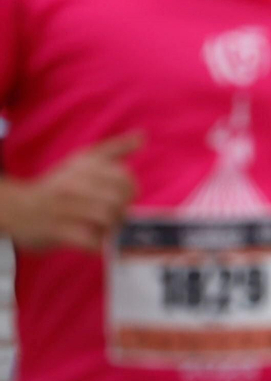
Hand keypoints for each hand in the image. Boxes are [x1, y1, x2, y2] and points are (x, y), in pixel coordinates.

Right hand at [1, 132, 141, 250]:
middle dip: (123, 210)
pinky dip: (100, 244)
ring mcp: (64, 207)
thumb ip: (114, 148)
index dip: (130, 191)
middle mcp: (73, 184)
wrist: (17, 209)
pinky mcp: (58, 231)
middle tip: (115, 215)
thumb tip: (143, 136)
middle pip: (118, 200)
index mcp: (83, 165)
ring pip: (108, 218)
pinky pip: (92, 239)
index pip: (124, 179)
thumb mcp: (82, 161)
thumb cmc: (58, 185)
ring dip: (113, 227)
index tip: (122, 197)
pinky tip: (95, 240)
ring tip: (105, 228)